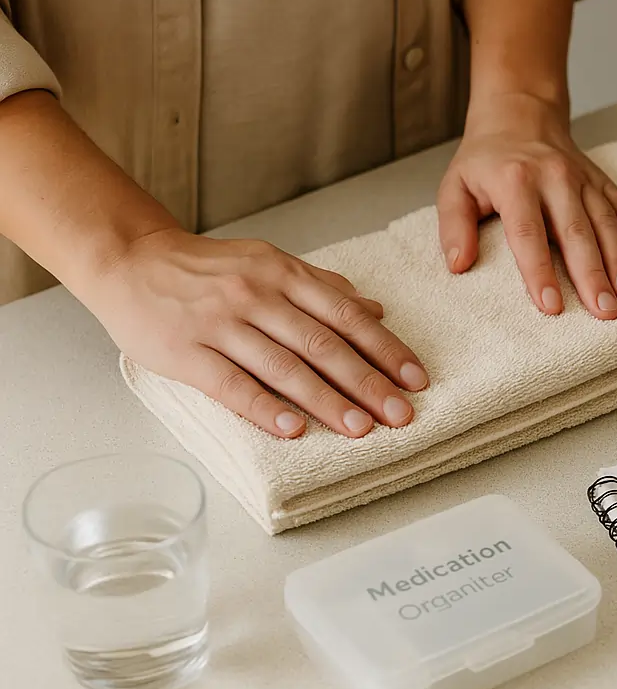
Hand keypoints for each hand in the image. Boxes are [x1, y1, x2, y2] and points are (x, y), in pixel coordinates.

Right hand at [89, 229, 427, 438]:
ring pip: (283, 366)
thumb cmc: (206, 270)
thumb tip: (376, 309)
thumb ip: (321, 287)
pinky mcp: (186, 352)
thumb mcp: (268, 262)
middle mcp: (257, 296)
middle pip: (322, 344)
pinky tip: (293, 428)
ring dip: (326, 400)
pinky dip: (264, 407)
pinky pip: (231, 384)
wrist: (129, 259)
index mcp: (282, 274)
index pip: (345, 316)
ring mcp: (221, 323)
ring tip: (360, 429)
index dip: (385, 349)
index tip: (415, 379)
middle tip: (399, 414)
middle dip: (367, 382)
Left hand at [436, 92, 616, 318]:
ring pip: (605, 223)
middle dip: (592, 275)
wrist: (519, 115)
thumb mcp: (455, 186)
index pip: (528, 233)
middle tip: (603, 312)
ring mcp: (582, 179)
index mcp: (515, 180)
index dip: (540, 271)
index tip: (551, 306)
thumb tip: (459, 265)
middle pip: (576, 232)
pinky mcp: (601, 180)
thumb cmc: (486, 161)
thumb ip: (454, 226)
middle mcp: (554, 177)